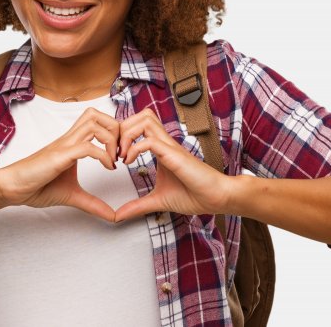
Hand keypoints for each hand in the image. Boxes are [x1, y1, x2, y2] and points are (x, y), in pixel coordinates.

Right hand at [0, 107, 120, 221]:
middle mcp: (69, 139)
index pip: (96, 120)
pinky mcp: (60, 156)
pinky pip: (86, 147)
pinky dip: (103, 155)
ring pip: (93, 123)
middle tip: (120, 153)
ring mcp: (64, 146)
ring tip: (114, 160)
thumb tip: (112, 216)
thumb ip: (92, 203)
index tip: (120, 155)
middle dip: (116, 129)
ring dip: (111, 139)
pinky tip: (107, 168)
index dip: (114, 132)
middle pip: (97, 114)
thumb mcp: (72, 195)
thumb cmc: (36, 186)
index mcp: (72, 143)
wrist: (12, 188)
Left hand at [113, 107, 236, 222]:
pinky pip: (149, 141)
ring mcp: (170, 146)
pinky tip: (129, 162)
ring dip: (126, 134)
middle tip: (114, 151)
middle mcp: (165, 142)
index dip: (122, 135)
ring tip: (121, 155)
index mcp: (160, 148)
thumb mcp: (158, 200)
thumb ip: (138, 206)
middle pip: (140, 115)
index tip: (114, 156)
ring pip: (145, 120)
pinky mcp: (174, 155)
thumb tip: (118, 216)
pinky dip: (134, 148)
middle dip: (121, 128)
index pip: (138, 124)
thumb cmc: (194, 195)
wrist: (216, 199)